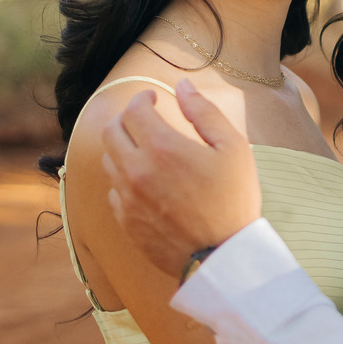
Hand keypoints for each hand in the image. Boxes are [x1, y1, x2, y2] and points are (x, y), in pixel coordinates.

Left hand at [101, 81, 262, 279]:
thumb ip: (204, 112)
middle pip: (111, 131)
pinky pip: (113, 189)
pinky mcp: (125, 221)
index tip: (154, 97)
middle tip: (145, 119)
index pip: (134, 110)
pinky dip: (124, 177)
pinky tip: (145, 180)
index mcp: (162, 148)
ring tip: (146, 148)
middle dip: (126, 118)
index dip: (143, 97)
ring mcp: (127, 199)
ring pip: (108, 160)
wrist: (222, 258)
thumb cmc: (234, 200)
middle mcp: (136, 171)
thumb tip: (182, 85)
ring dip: (123, 146)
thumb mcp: (232, 148)